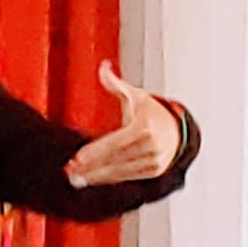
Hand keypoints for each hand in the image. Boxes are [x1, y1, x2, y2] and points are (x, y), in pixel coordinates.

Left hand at [64, 62, 183, 187]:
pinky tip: (93, 178)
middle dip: (90, 167)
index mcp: (144, 127)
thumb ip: (116, 84)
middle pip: (114, 159)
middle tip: (70, 171)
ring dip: (96, 176)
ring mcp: (154, 161)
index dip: (94, 153)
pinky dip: (109, 178)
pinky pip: (127, 177)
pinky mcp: (153, 171)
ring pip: (119, 171)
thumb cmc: (152, 113)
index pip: (114, 143)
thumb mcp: (136, 96)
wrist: (177, 130)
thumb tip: (103, 68)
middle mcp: (151, 146)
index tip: (77, 158)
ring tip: (77, 178)